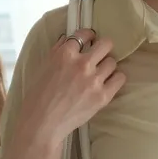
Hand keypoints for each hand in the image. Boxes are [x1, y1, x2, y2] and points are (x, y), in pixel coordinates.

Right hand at [19, 30, 123, 147]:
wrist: (42, 124)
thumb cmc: (38, 97)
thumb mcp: (43, 67)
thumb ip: (58, 50)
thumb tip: (69, 38)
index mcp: (64, 54)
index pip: (84, 34)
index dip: (88, 35)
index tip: (90, 39)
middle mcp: (82, 64)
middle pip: (105, 44)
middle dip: (102, 48)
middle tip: (99, 55)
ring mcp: (94, 80)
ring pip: (113, 62)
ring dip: (106, 66)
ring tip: (100, 74)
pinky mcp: (103, 96)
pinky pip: (120, 78)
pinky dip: (115, 79)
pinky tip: (108, 82)